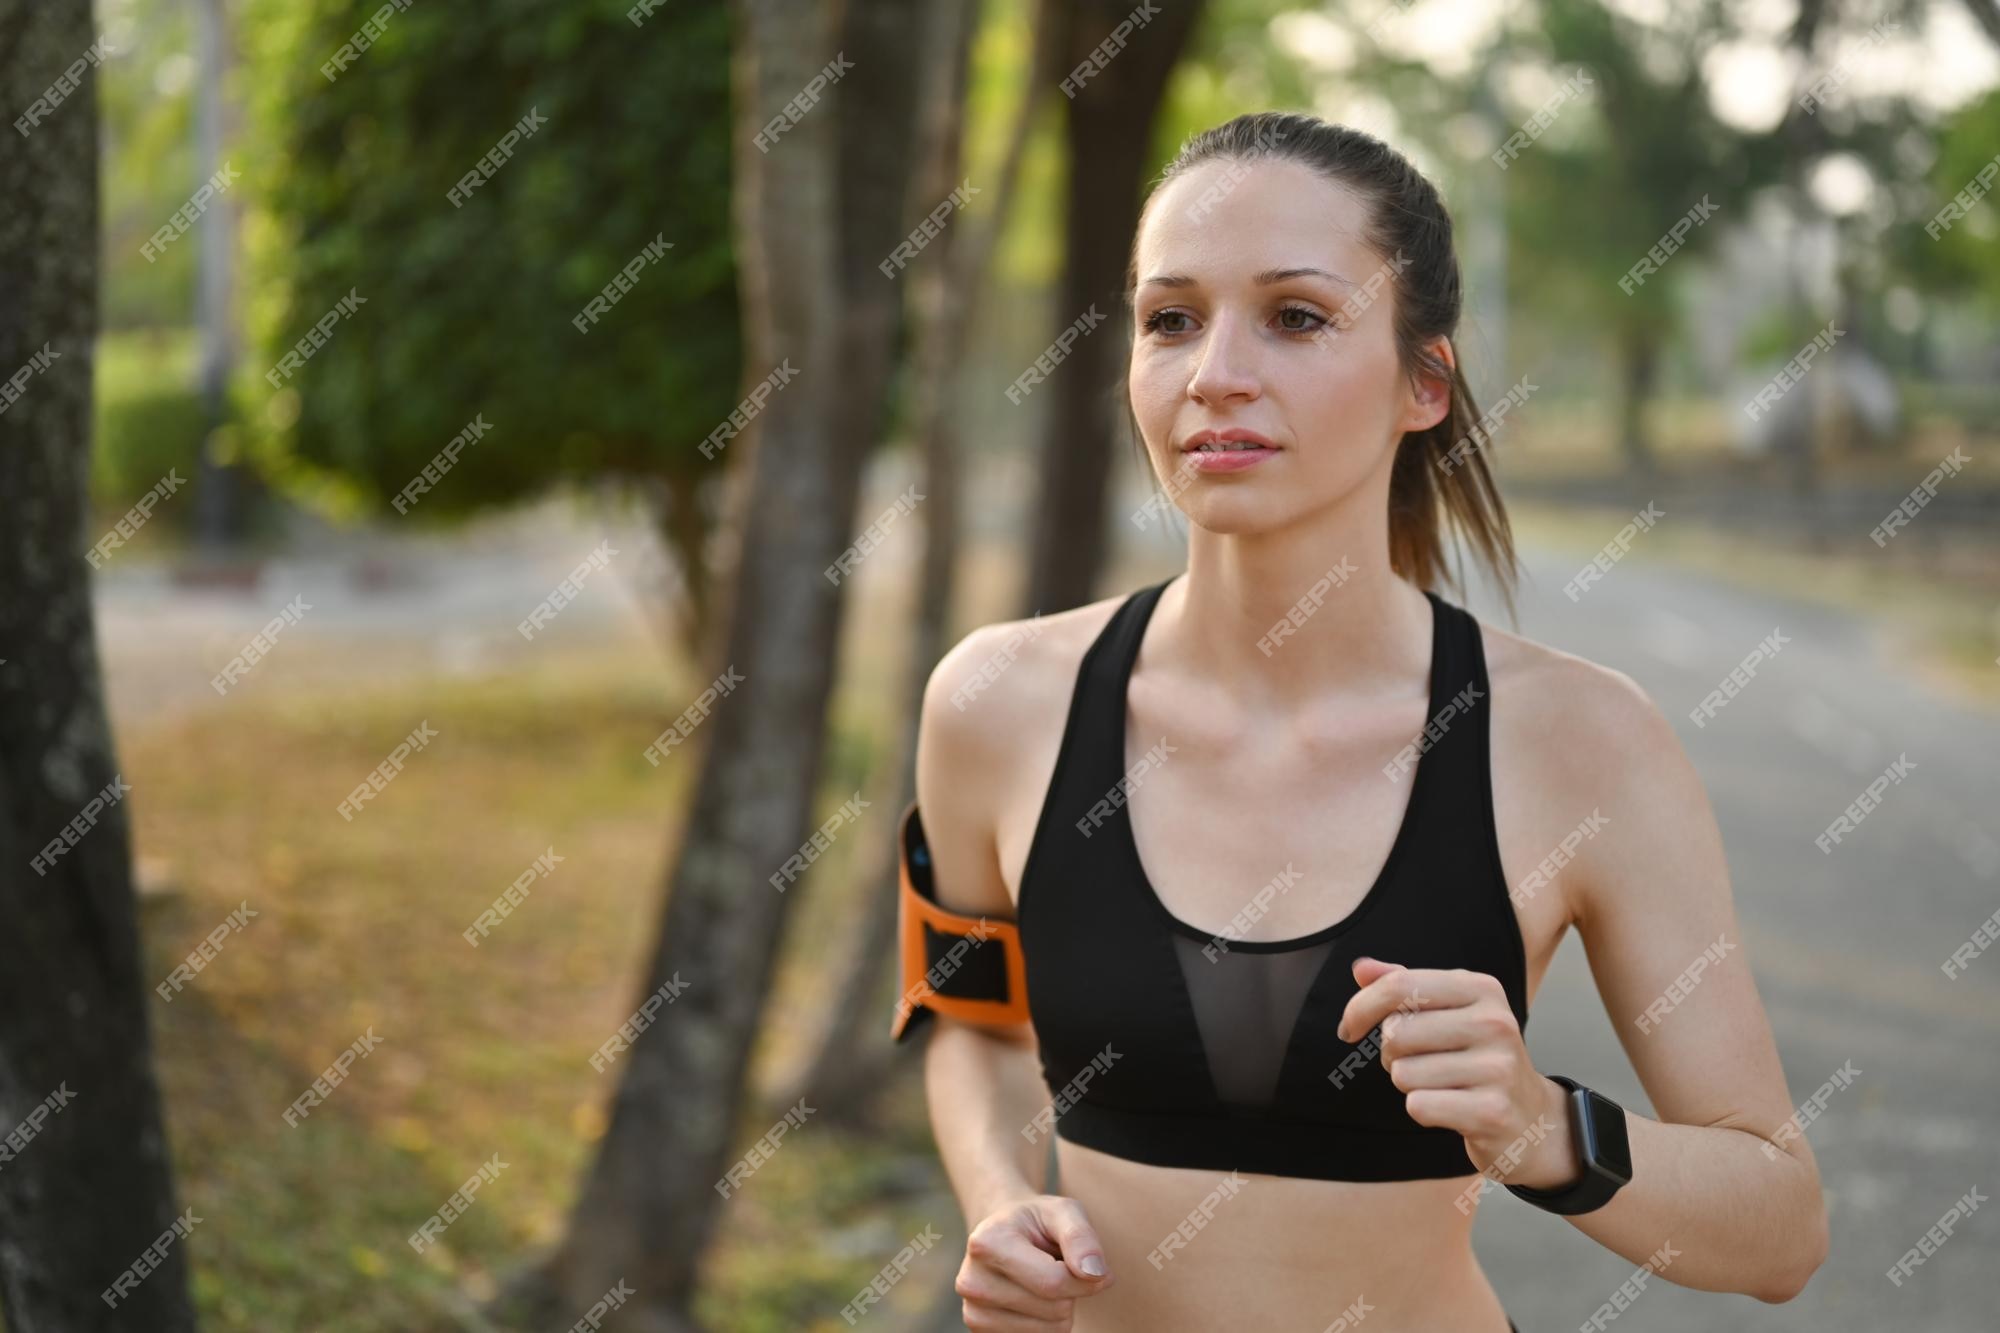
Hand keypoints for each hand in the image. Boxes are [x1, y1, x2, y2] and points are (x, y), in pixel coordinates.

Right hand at [956, 1193, 1114, 1329]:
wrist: (1002, 1232)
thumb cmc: (1037, 1221)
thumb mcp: (1063, 1212)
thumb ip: (1081, 1237)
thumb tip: (1095, 1273)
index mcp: (987, 1243)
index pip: (1053, 1282)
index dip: (1086, 1279)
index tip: (1096, 1267)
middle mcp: (972, 1281)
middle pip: (1053, 1309)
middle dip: (1071, 1291)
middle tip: (1056, 1266)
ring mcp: (973, 1312)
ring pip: (1049, 1330)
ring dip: (1060, 1309)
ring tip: (1042, 1279)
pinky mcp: (981, 1332)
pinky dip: (1047, 1324)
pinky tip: (1033, 1298)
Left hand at [1335, 956, 1576, 1189]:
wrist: (1531, 1119)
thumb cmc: (1476, 1058)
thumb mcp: (1448, 1012)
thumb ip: (1402, 986)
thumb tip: (1360, 968)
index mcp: (1481, 988)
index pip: (1399, 985)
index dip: (1360, 1007)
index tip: (1350, 1029)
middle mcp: (1494, 1022)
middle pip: (1396, 1033)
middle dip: (1391, 1054)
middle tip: (1420, 1062)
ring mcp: (1497, 1068)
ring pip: (1402, 1073)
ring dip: (1409, 1084)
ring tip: (1441, 1084)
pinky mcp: (1491, 1112)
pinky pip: (1418, 1106)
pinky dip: (1423, 1110)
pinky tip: (1451, 1108)